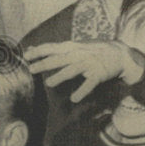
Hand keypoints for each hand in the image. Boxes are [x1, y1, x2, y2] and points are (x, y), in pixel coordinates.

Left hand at [23, 40, 143, 101]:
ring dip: (60, 76)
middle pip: (58, 59)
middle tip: (30, 69)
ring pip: (72, 70)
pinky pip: (89, 84)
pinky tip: (74, 99)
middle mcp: (78, 54)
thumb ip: (52, 49)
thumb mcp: (73, 46)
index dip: (38, 51)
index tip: (25, 55)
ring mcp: (88, 63)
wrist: (119, 53)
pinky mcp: (98, 74)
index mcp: (71, 47)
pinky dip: (82, 91)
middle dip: (44, 64)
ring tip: (49, 84)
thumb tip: (31, 48)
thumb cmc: (91, 50)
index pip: (51, 48)